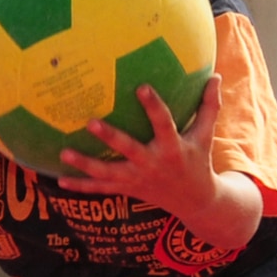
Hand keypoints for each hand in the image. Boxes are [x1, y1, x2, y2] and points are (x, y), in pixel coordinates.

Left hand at [57, 77, 260, 251]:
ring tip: (63, 153)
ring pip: (108, 173)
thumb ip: (209, 106)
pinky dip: (81, 187)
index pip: (164, 123)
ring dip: (85, 165)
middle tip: (90, 122)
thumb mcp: (206, 135)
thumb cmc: (199, 161)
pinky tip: (60, 181)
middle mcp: (152, 164)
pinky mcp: (127, 189)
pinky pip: (101, 189)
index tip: (141, 87)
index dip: (153, 106)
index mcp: (173, 147)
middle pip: (129, 149)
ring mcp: (137, 179)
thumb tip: (216, 75)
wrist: (195, 201)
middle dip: (110, 137)